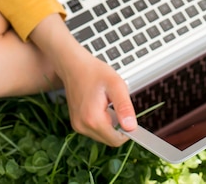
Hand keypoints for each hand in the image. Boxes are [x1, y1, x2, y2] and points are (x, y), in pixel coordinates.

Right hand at [31, 15, 136, 145]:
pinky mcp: (76, 123)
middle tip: (116, 104)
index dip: (127, 131)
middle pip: (109, 139)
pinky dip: (101, 121)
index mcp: (92, 119)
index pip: (115, 140)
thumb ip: (124, 107)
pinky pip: (94, 130)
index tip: (130, 116)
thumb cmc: (94, 72)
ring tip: (107, 102)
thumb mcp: (116, 85)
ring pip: (102, 135)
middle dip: (117, 125)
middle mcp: (82, 126)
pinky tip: (100, 105)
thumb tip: (131, 127)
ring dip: (109, 123)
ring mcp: (77, 125)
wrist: (74, 65)